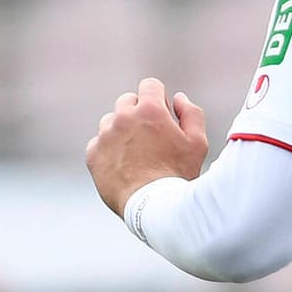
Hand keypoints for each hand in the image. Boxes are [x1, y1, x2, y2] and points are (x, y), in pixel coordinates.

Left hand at [85, 77, 209, 217]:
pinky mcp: (93, 154)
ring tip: (136, 153)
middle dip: (139, 112)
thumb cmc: (179, 175)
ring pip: (111, 121)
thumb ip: (191, 113)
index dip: (158, 97)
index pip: (150, 85)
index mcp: (150, 109)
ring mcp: (105, 135)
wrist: (153, 207)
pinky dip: (109, 150)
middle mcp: (123, 117)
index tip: (162, 112)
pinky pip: (99, 143)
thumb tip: (178, 98)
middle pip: (127, 101)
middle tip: (150, 136)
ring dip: (122, 130)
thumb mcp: (198, 142)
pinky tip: (124, 166)